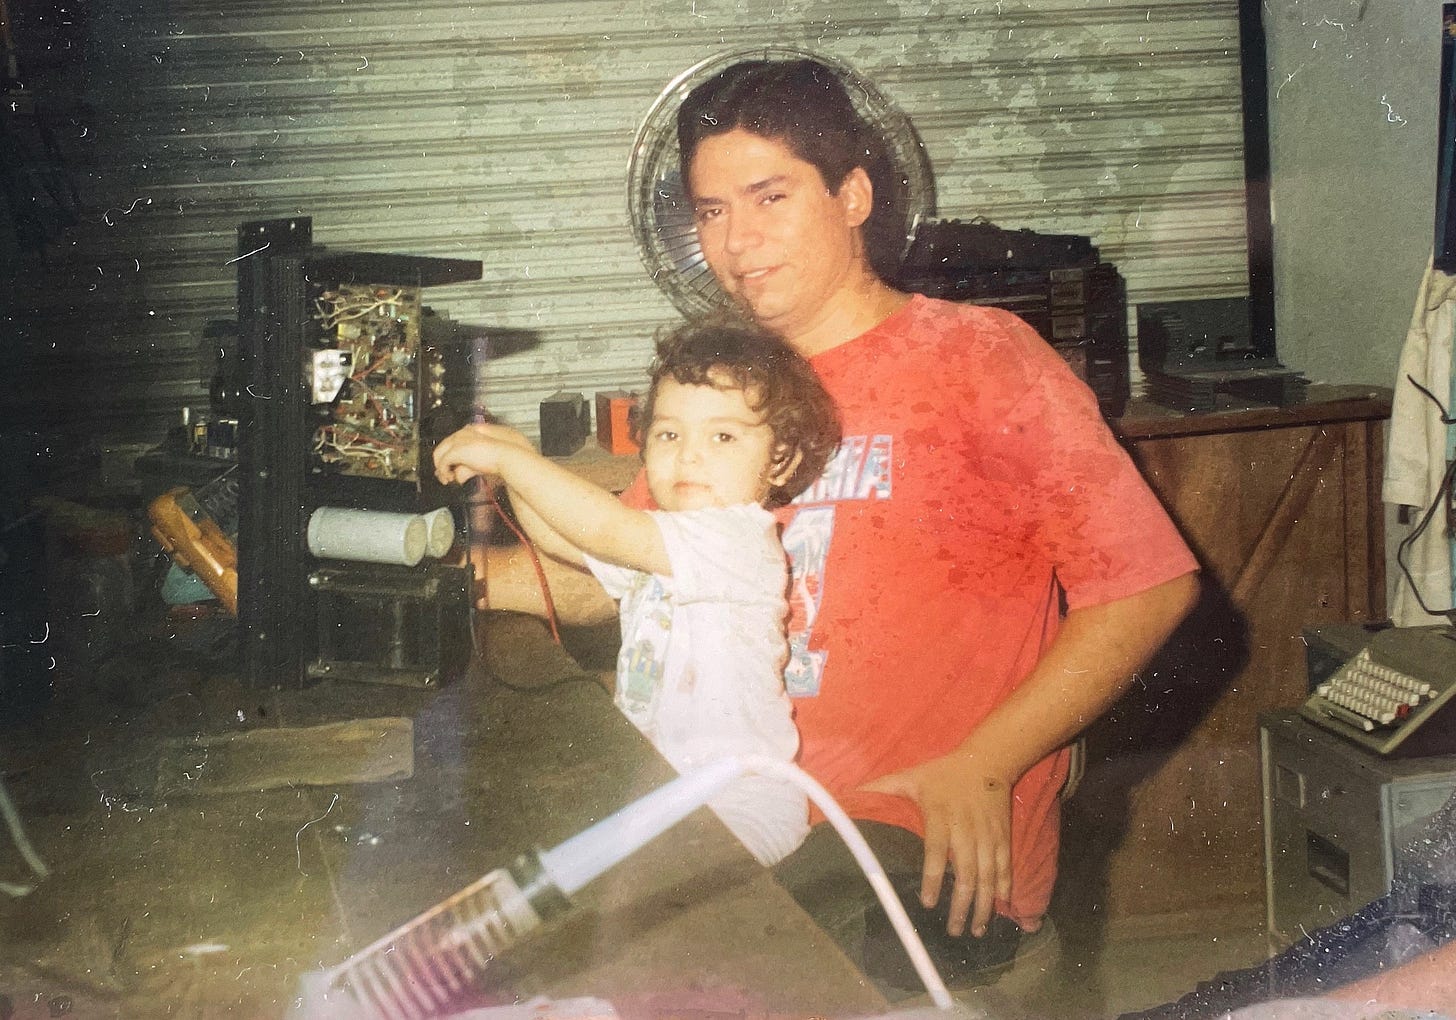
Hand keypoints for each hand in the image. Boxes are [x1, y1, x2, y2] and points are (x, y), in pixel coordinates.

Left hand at [432, 423, 533, 485]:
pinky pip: (443, 462)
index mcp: (471, 431)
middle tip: (446, 476)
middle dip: (441, 463)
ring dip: (441, 468)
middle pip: (442, 447)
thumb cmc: (502, 458)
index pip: (452, 442)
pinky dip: (443, 472)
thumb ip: (471, 464)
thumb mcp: (484, 460)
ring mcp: (458, 441)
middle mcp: (463, 434)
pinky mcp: (457, 450)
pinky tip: (449, 478)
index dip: (449, 456)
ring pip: (439, 454)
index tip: (450, 467)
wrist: (507, 456)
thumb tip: (462, 474)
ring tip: (447, 479)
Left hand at [859, 750, 1013, 937]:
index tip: (928, 904)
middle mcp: (966, 829)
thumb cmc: (943, 773)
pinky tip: (1002, 907)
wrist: (988, 760)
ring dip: (984, 904)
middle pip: (966, 872)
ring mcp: (987, 835)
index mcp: (940, 816)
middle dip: (961, 905)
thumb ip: (882, 788)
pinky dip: (1005, 888)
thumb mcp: (910, 776)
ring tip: (976, 930)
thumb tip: (849, 796)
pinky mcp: (1003, 836)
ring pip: (988, 875)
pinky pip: (1005, 866)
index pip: (936, 852)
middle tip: (952, 930)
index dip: (933, 879)